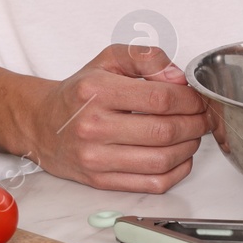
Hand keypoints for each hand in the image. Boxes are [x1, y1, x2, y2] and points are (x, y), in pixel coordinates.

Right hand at [15, 44, 212, 191]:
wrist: (41, 124)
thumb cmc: (79, 93)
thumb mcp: (108, 59)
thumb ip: (146, 58)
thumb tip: (178, 78)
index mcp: (96, 91)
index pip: (160, 98)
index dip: (189, 99)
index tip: (197, 98)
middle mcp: (92, 127)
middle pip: (164, 131)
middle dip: (195, 124)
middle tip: (201, 117)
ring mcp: (95, 158)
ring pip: (162, 160)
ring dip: (189, 148)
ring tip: (191, 135)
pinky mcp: (100, 181)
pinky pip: (152, 184)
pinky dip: (176, 172)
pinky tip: (179, 158)